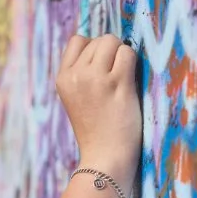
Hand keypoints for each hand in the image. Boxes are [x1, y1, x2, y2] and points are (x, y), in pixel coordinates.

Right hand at [56, 34, 141, 183]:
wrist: (105, 158)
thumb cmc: (96, 130)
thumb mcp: (76, 98)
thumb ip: (82, 73)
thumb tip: (107, 45)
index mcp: (62, 78)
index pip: (77, 40)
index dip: (94, 49)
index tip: (102, 68)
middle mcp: (76, 75)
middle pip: (98, 40)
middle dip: (110, 53)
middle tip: (115, 78)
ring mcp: (96, 78)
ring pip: (113, 42)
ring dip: (123, 56)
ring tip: (122, 81)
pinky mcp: (117, 84)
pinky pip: (128, 54)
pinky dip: (133, 62)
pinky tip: (131, 82)